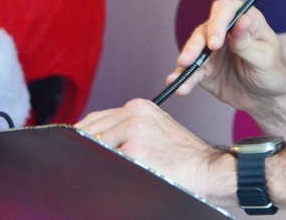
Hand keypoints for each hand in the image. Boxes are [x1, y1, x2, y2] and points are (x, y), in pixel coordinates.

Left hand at [76, 98, 233, 203]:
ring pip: (92, 148)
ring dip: (92, 162)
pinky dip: (101, 173)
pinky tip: (112, 179)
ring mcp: (133, 130)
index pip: (93, 120)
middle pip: (87, 133)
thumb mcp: (155, 130)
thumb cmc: (183, 156)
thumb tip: (90, 139)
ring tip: (104, 172)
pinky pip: (103, 163)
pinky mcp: (134, 150)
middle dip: (83, 150)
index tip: (77, 150)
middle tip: (85, 166)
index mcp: (139, 107)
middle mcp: (135, 113)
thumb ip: (126, 128)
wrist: (207, 169)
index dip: (82, 138)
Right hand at [170, 0, 285, 113]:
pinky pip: (191, 72)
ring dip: (186, 62)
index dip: (218, 23)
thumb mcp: (266, 58)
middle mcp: (226, 32)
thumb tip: (241, 20)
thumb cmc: (273, 72)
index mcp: (246, 21)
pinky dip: (183, 78)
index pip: (227, 11)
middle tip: (189, 60)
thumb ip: (248, 43)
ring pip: (194, 50)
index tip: (215, 43)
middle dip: (195, 45)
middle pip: (205, 30)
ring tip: (179, 76)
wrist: (267, 98)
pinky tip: (178, 86)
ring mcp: (213, 51)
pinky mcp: (205, 69)